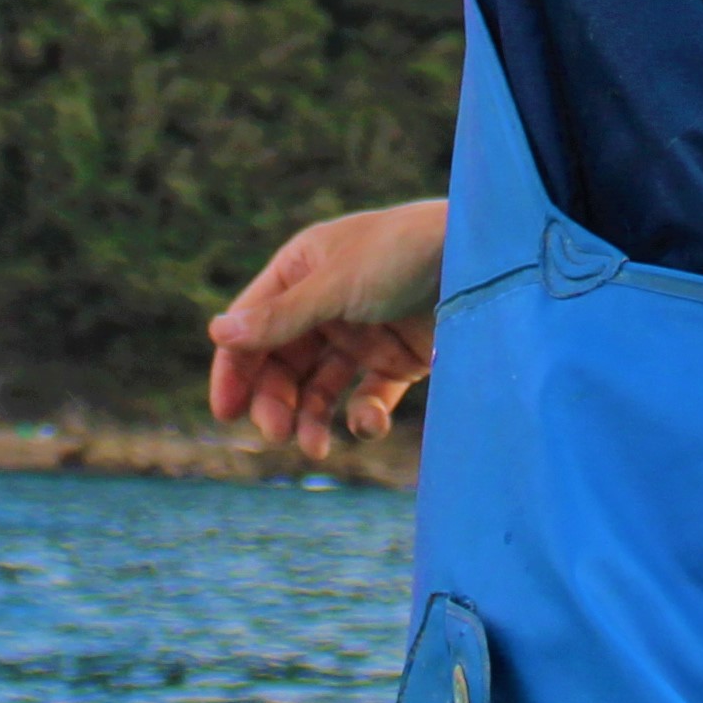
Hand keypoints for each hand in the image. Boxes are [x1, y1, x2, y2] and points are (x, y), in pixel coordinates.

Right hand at [205, 199, 448, 447]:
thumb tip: (217, 333)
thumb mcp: (337, 285)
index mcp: (302, 271)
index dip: (235, 367)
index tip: (227, 411)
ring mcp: (361, 334)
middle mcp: (325, 303)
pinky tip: (369, 421)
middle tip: (276, 433)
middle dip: (274, 400)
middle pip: (281, 363)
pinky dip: (362, 417)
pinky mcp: (397, 360)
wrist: (484, 261)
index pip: (252, 324)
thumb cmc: (404, 254)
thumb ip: (281, 317)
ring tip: (312, 448)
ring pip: (318, 388)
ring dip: (309, 418)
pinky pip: (366, 398)